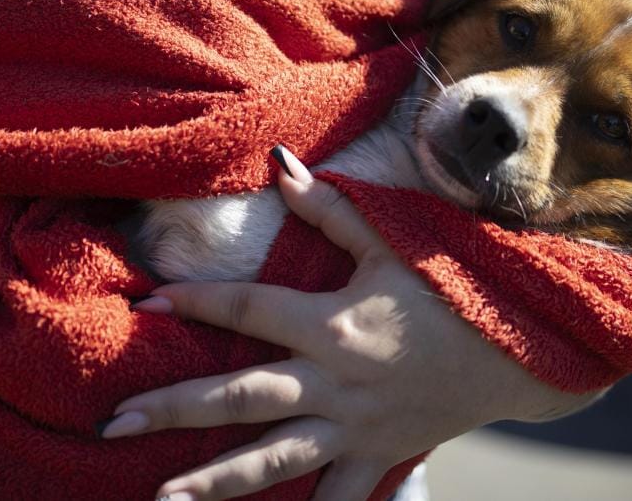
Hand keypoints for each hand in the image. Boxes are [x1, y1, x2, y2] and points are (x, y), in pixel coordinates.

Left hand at [103, 147, 600, 499]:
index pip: (246, 310)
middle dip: (172, 409)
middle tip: (113, 423)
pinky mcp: (377, 457)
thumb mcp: (391, 243)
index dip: (194, 304)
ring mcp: (353, 428)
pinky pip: (337, 498)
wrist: (518, 350)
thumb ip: (330, 209)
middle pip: (238, 397)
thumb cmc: (450, 289)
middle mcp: (333, 381)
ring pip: (273, 460)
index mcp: (331, 324)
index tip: (144, 306)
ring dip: (214, 482)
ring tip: (162, 499)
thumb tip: (278, 164)